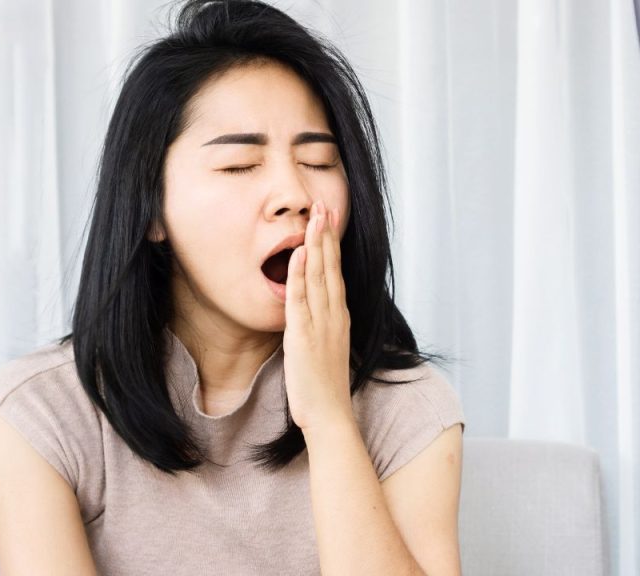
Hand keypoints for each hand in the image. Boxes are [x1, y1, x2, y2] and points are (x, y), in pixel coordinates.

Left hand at [283, 200, 353, 432]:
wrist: (329, 414)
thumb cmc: (324, 387)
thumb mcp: (324, 349)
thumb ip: (319, 327)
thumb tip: (311, 314)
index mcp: (338, 317)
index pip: (335, 273)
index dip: (331, 245)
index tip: (328, 220)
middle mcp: (334, 315)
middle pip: (330, 267)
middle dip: (326, 234)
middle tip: (323, 205)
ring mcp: (321, 323)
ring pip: (319, 276)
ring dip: (317, 244)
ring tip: (315, 216)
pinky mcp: (304, 335)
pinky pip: (302, 299)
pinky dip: (301, 274)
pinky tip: (301, 252)